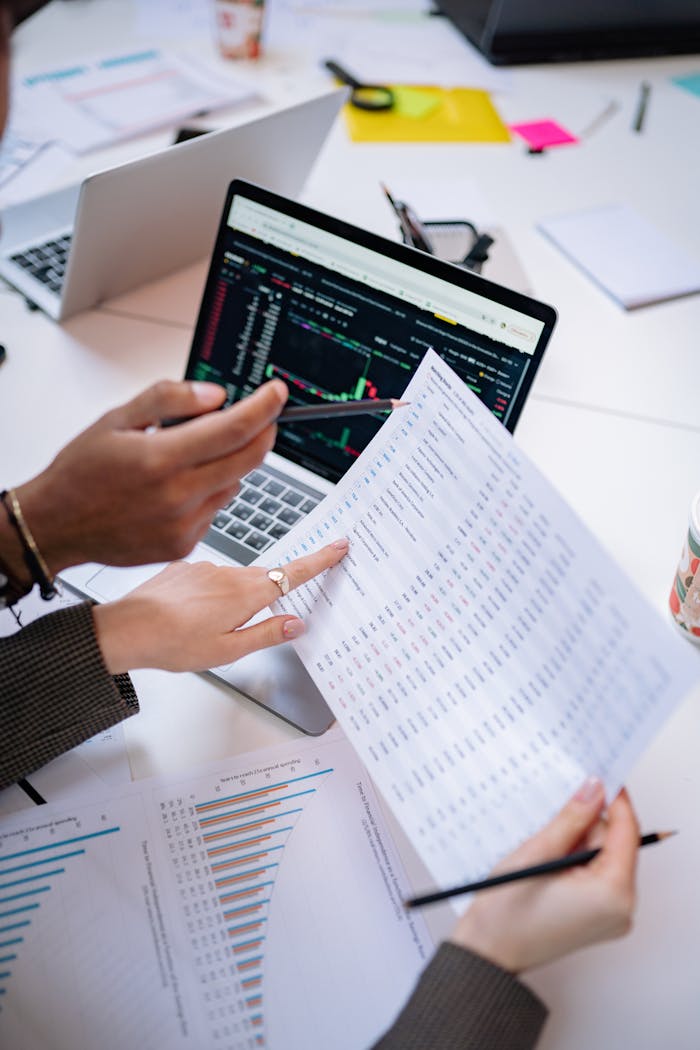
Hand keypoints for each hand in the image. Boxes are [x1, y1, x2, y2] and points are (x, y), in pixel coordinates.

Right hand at [13, 379, 287, 573]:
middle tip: (261, 418)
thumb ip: (169, 399)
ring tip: (192, 457)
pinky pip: (216, 509)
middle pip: (249, 459)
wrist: (56, 526)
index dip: (264, 408)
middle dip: (263, 433)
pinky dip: (211, 491)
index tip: (277, 393)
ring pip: (235, 484)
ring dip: (231, 464)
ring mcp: (183, 524)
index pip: (234, 429)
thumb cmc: (81, 472)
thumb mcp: (116, 419)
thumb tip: (216, 396)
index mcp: (160, 459)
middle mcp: (177, 495)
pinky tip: (179, 488)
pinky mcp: (184, 544)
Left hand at [93, 539, 348, 673]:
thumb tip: (297, 624)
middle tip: (244, 625)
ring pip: (234, 579)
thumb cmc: (173, 644)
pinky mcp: (186, 567)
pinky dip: (209, 594)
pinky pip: (210, 578)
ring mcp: (206, 567)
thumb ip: (267, 634)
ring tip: (205, 629)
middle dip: (264, 597)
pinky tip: (190, 615)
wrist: (127, 629)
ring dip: (233, 598)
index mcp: (245, 593)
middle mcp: (228, 573)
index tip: (339, 546)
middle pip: (263, 579)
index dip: (319, 560)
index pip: (293, 573)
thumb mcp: (228, 650)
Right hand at [450, 779, 638, 972]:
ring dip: (575, 844)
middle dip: (584, 827)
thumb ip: (571, 818)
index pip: (626, 831)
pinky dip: (574, 861)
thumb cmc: (506, 913)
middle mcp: (621, 909)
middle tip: (550, 825)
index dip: (612, 799)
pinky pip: (595, 875)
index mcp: (613, 894)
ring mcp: (610, 916)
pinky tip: (547, 863)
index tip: (598, 776)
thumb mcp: (538, 853)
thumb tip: (594, 788)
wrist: (487, 953)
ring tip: (541, 852)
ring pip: (602, 857)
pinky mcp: (597, 917)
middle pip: (614, 844)